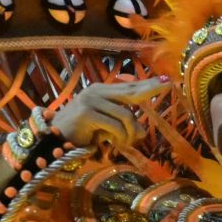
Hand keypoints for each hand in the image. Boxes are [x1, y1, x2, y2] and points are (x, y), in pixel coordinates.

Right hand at [48, 77, 169, 148]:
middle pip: (131, 92)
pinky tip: (112, 143)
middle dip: (151, 89)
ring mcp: (91, 100)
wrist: (53, 140)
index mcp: (101, 92)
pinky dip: (119, 138)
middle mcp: (96, 91)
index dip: (148, 84)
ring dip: (130, 134)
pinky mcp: (87, 113)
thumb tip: (143, 132)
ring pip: (127, 116)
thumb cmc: (81, 134)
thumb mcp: (107, 128)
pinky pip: (115, 126)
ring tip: (123, 143)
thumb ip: (123, 126)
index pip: (129, 87)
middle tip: (169, 84)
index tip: (166, 79)